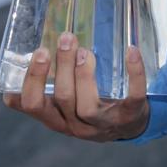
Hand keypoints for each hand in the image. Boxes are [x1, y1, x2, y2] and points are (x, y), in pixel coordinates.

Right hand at [2, 34, 149, 141]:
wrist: (128, 126)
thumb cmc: (88, 106)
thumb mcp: (65, 102)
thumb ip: (50, 82)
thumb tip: (35, 44)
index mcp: (56, 118)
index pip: (32, 105)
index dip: (32, 81)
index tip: (39, 52)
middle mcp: (76, 125)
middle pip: (63, 99)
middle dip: (63, 67)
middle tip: (66, 40)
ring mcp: (103, 123)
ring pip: (88, 105)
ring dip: (85, 74)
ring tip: (85, 51)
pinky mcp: (130, 116)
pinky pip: (133, 97)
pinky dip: (134, 74)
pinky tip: (132, 52)